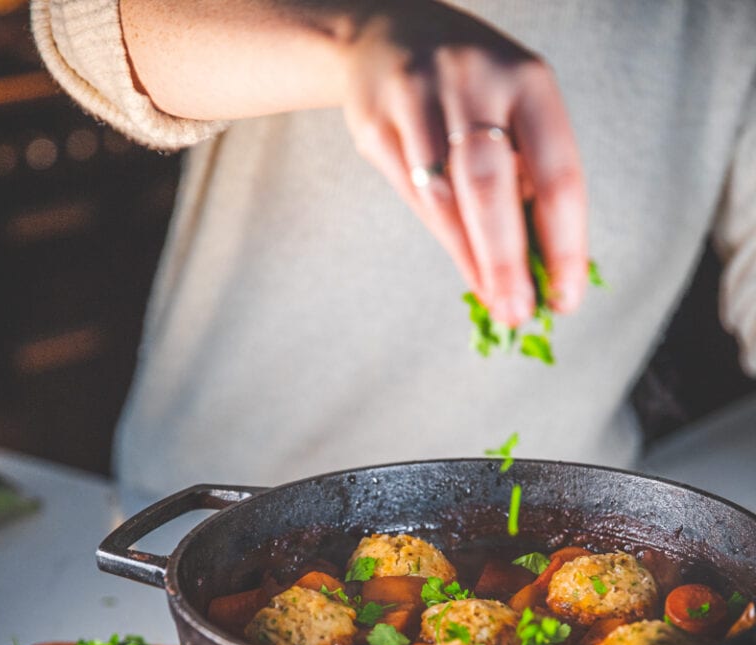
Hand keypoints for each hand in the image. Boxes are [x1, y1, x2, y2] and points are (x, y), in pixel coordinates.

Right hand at [342, 1, 587, 327]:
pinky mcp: (376, 124)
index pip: (556, 174)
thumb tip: (546, 269)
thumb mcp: (517, 109)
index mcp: (528, 81)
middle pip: (489, 187)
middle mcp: (473, 81)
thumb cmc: (473, 90)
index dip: (564, 244)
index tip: (566, 297)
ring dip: (473, 259)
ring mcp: (417, 99)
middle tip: (518, 313)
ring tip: (495, 300)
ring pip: (444, 198)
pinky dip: (445, 239)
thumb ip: (530, 178)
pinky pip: (413, 196)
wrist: (388, 33)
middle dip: (507, 261)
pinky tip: (467, 267)